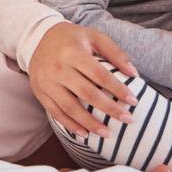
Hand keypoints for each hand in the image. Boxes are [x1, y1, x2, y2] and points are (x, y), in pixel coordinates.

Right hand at [27, 23, 137, 138]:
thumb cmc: (72, 38)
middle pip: (87, 93)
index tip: (134, 101)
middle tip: (128, 120)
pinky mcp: (40, 92)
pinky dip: (70, 125)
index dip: (117, 89)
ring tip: (107, 134)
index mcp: (72, 52)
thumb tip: (135, 74)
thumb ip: (115, 53)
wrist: (37, 37)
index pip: (99, 75)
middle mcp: (57, 68)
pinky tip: (84, 134)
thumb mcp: (94, 36)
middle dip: (109, 109)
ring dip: (90, 123)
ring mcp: (46, 82)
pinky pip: (55, 113)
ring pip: (70, 107)